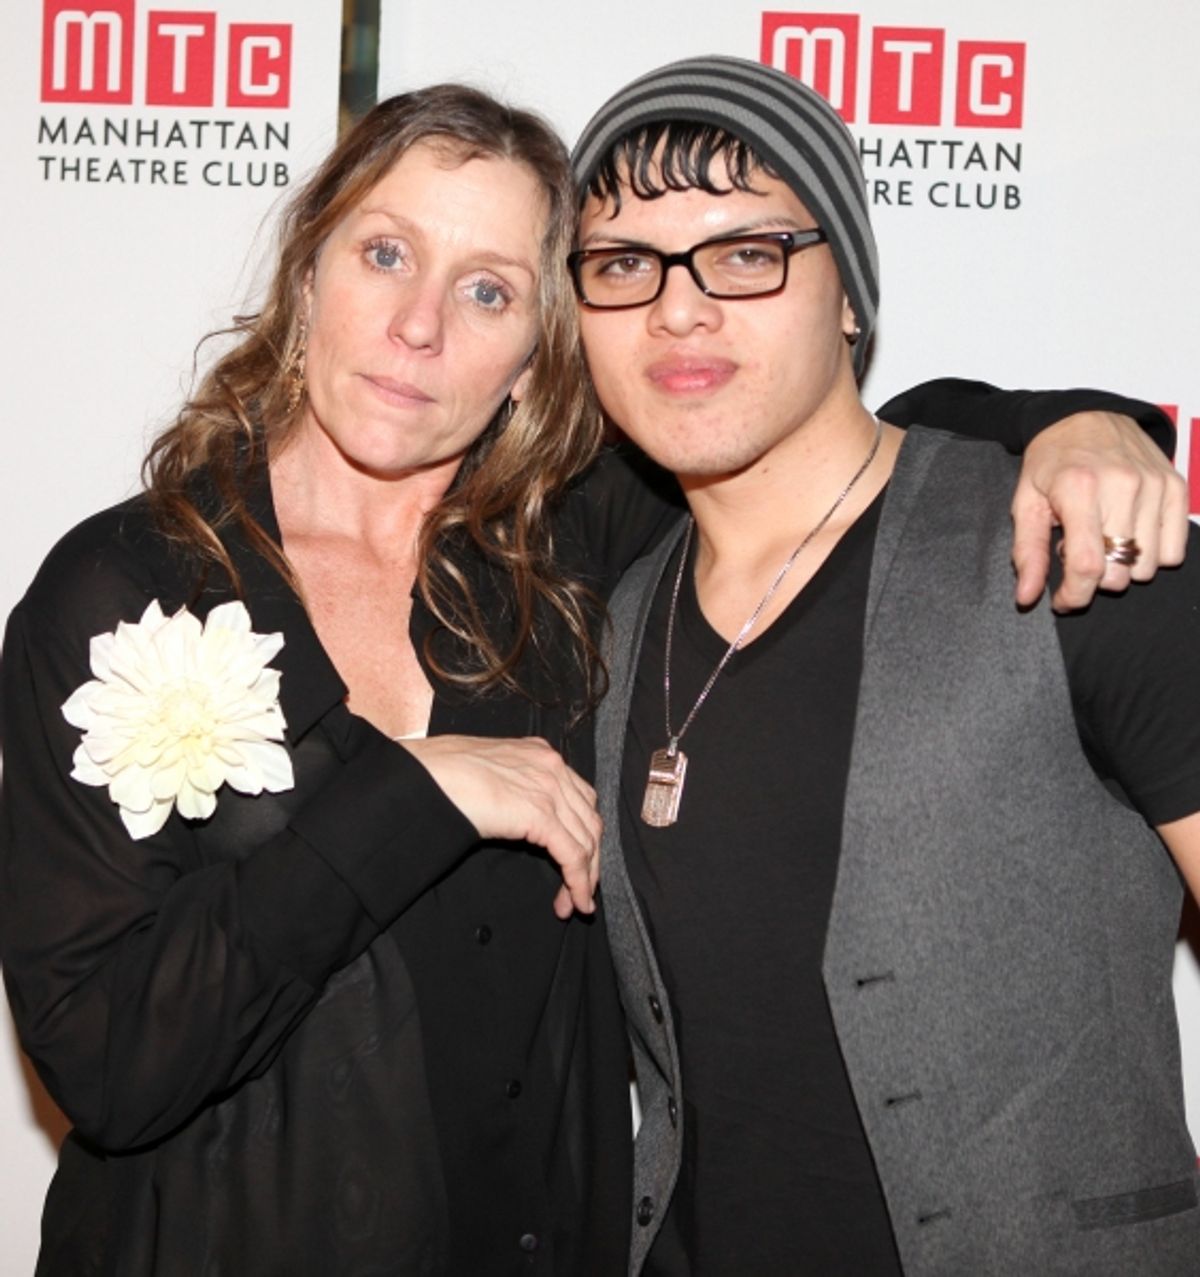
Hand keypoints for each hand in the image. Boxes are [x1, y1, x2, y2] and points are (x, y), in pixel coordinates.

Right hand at [399, 735, 600, 917]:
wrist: (425, 776)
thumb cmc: (439, 775)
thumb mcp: (488, 774)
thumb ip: (511, 789)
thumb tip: (515, 817)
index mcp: (540, 754)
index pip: (579, 798)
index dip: (583, 834)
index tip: (578, 862)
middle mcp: (551, 767)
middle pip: (589, 820)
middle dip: (589, 860)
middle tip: (579, 890)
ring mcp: (549, 788)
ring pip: (586, 840)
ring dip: (584, 878)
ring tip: (573, 904)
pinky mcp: (540, 813)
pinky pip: (572, 855)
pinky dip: (578, 882)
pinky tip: (575, 902)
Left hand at [1011, 412, 1188, 610]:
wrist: (1086, 417)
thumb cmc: (1052, 463)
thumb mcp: (1026, 504)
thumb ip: (1027, 553)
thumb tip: (1027, 597)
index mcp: (1079, 489)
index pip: (1087, 565)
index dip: (1074, 595)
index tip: (1063, 600)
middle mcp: (1123, 486)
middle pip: (1119, 572)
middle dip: (1094, 579)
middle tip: (1078, 554)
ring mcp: (1154, 486)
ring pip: (1147, 567)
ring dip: (1122, 566)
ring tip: (1102, 538)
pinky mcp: (1176, 488)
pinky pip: (1174, 551)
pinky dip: (1151, 555)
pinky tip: (1128, 535)